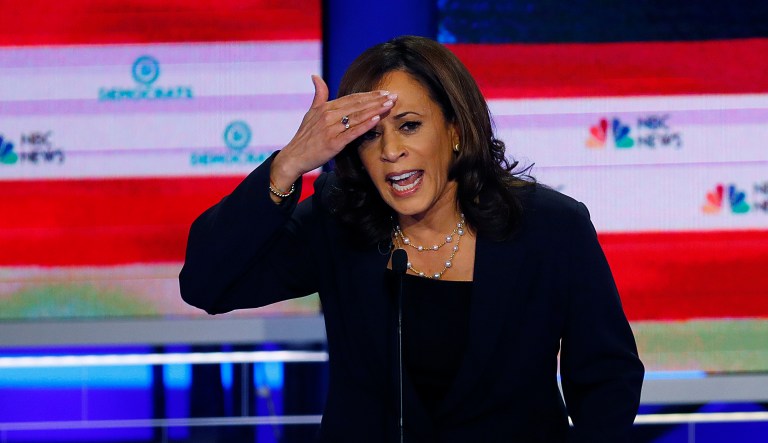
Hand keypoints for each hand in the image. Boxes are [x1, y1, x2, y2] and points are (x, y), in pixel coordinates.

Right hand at [270, 75, 396, 190]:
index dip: (369, 95)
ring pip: (357, 116)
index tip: (384, 92)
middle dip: (377, 100)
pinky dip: (365, 125)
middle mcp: (329, 115)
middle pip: (357, 105)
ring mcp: (331, 129)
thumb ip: (318, 95)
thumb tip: (315, 76)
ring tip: (390, 105)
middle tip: (394, 96)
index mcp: (325, 107)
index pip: (352, 98)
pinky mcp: (333, 142)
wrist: (293, 157)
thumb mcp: (310, 112)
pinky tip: (377, 119)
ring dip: (375, 110)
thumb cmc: (304, 136)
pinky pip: (352, 132)